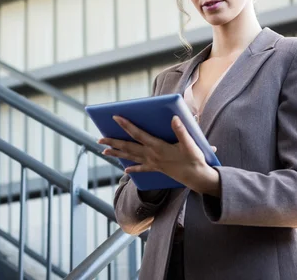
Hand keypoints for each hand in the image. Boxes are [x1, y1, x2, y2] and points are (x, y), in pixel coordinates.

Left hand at [99, 115, 219, 194]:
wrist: (197, 178)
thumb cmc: (194, 159)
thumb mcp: (190, 144)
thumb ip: (181, 130)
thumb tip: (174, 117)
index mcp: (158, 147)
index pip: (138, 134)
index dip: (126, 125)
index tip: (115, 117)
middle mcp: (152, 155)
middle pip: (128, 147)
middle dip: (113, 142)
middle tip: (99, 139)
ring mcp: (153, 163)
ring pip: (131, 157)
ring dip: (117, 154)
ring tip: (104, 151)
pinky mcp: (157, 169)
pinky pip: (141, 168)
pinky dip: (133, 168)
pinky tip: (125, 169)